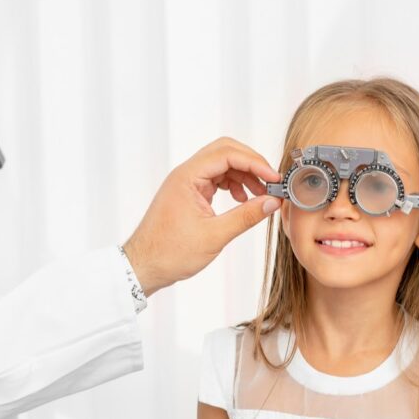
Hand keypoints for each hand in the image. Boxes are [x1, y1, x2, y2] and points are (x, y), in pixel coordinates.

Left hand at [122, 137, 280, 295]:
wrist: (144, 266)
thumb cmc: (169, 253)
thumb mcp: (214, 236)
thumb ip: (246, 216)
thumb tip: (272, 202)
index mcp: (187, 177)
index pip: (227, 154)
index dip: (255, 162)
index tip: (274, 178)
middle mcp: (185, 174)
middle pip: (225, 152)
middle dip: (251, 164)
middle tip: (270, 182)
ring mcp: (186, 183)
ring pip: (221, 165)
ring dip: (243, 175)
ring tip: (260, 195)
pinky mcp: (188, 193)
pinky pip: (215, 179)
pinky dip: (232, 185)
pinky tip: (242, 200)